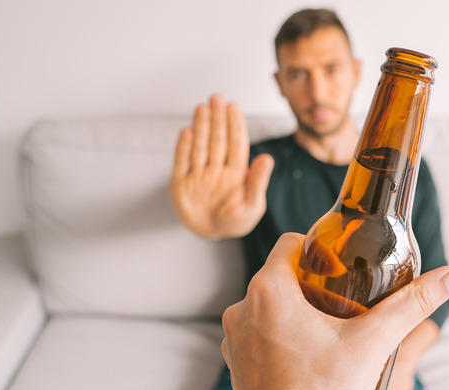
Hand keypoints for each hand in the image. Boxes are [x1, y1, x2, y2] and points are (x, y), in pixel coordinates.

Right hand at [170, 94, 274, 239]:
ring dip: (202, 127)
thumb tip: (267, 158)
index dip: (234, 125)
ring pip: (200, 146)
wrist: (211, 234)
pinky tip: (188, 131)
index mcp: (236, 172)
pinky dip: (184, 147)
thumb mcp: (252, 206)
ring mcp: (199, 174)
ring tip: (202, 108)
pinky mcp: (181, 183)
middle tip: (217, 97)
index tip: (233, 107)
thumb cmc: (235, 221)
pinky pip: (182, 161)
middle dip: (217, 119)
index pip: (236, 144)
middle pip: (217, 140)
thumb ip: (257, 182)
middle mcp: (217, 168)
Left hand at [221, 233, 448, 389]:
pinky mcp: (237, 362)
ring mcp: (235, 337)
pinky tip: (309, 358)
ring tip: (329, 334)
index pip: (291, 243)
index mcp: (268, 291)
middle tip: (344, 304)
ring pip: (270, 306)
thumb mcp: (373, 344)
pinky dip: (282, 337)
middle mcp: (243, 308)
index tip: (341, 269)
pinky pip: (260, 334)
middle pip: (282, 275)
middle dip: (314, 285)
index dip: (319, 250)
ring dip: (297, 312)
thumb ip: (413, 304)